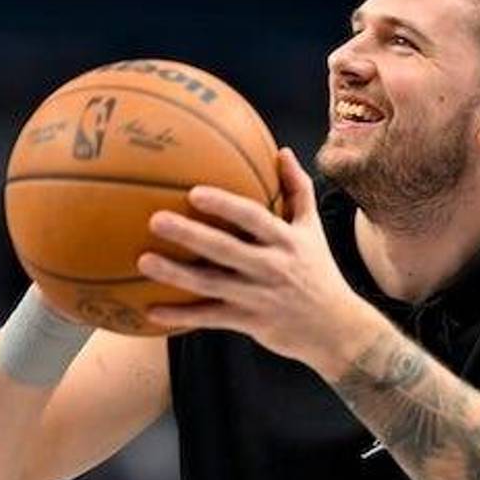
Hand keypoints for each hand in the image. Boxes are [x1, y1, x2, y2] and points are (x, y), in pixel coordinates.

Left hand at [137, 148, 381, 373]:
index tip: (195, 192)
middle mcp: (272, 267)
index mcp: (286, 241)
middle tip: (156, 220)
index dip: (225, 205)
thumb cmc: (318, 271)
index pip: (254, 218)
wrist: (336, 329)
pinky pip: (210, 317)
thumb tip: (281, 150)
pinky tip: (151, 310)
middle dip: (190, 234)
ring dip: (176, 274)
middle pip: (225, 249)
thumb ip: (297, 189)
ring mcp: (259, 297)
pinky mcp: (249, 322)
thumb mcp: (313, 229)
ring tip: (143, 260)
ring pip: (211, 284)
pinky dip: (181, 316)